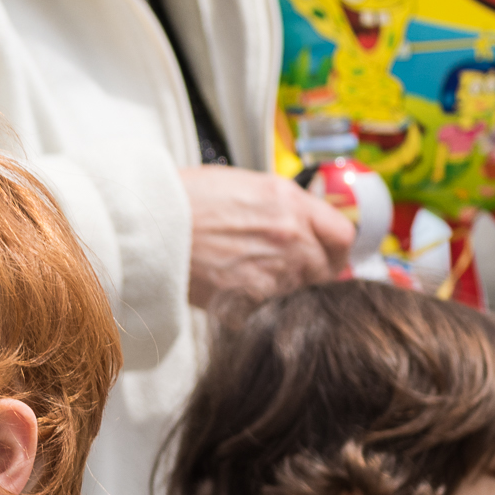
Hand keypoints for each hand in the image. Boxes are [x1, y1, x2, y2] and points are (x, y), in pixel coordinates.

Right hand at [181, 167, 353, 318]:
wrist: (150, 226)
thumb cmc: (189, 200)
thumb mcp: (247, 185)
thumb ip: (286, 206)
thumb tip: (308, 225)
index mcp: (291, 204)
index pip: (344, 236)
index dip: (338, 248)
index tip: (329, 253)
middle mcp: (290, 239)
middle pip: (326, 271)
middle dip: (312, 271)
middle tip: (284, 267)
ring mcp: (273, 275)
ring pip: (299, 292)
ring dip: (283, 287)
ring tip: (249, 272)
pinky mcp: (251, 303)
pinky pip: (267, 309)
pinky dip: (256, 304)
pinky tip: (233, 287)